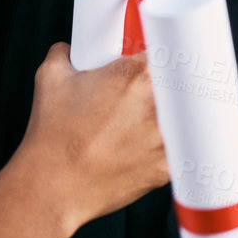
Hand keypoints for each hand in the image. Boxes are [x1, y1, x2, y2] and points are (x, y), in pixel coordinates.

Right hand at [20, 42, 169, 234]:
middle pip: (186, 83)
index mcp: (135, 73)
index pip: (168, 51)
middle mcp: (157, 102)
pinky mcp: (166, 167)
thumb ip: (65, 53)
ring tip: (142, 125)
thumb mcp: (50, 77)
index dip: (164, 58)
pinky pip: (179, 152)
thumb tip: (68, 50)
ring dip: (174, 118)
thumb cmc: (51, 135)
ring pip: (187, 118)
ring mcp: (165, 137)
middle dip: (171, 87)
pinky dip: (170, 150)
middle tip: (150, 96)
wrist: (51, 187)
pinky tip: (146, 150)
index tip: (160, 63)